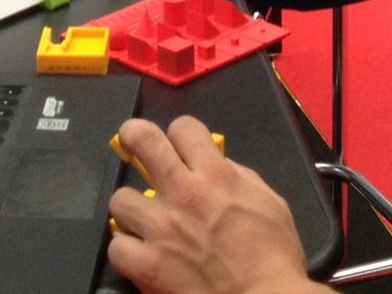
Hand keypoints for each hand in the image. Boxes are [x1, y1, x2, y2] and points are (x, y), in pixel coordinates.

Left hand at [106, 116, 315, 293]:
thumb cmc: (275, 255)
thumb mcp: (270, 202)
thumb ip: (239, 177)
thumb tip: (218, 165)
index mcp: (216, 174)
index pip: (183, 127)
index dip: (182, 135)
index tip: (182, 148)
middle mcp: (183, 192)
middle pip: (142, 140)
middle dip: (134, 136)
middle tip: (134, 144)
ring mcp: (161, 227)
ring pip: (121, 198)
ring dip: (133, 209)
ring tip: (144, 222)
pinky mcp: (147, 263)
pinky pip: (117, 246)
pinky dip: (127, 250)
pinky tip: (140, 254)